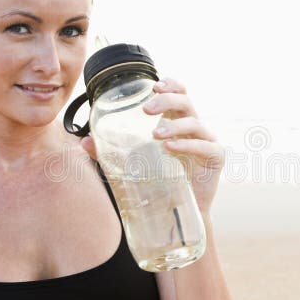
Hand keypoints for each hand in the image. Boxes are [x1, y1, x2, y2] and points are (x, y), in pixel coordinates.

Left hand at [80, 77, 224, 213]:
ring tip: (155, 135)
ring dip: (174, 125)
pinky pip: (204, 145)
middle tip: (146, 109)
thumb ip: (110, 153)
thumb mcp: (132, 164)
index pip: (179, 93)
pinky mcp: (215, 158)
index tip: (153, 85)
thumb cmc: (158, 182)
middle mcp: (194, 127)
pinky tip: (170, 148)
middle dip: (166, 100)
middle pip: (185, 101)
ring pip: (195, 122)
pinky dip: (186, 145)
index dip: (170, 84)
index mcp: (177, 122)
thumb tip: (84, 142)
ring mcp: (207, 141)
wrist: (177, 214)